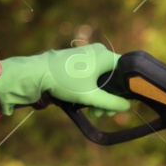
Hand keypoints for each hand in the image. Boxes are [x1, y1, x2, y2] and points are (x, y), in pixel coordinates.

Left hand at [0, 43, 131, 115]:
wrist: (38, 73)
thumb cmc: (66, 82)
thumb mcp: (91, 96)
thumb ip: (112, 103)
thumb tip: (127, 106)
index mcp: (106, 56)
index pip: (126, 73)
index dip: (126, 92)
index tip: (118, 107)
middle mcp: (100, 51)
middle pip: (114, 77)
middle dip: (109, 98)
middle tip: (102, 114)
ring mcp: (88, 53)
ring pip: (102, 77)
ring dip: (99, 96)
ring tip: (91, 112)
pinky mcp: (78, 58)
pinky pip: (92, 74)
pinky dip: (91, 87)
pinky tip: (84, 100)